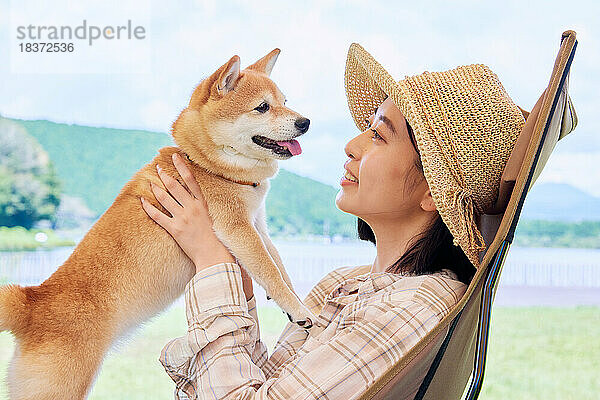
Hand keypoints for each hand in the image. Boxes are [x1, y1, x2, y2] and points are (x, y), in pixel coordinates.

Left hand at [140, 152, 252, 299]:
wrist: (215, 256)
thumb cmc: (220, 241)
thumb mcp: (218, 220)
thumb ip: (210, 209)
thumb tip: (207, 203)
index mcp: (204, 204)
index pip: (192, 180)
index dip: (182, 166)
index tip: (176, 156)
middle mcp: (193, 208)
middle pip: (175, 186)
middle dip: (165, 175)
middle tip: (157, 167)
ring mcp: (183, 218)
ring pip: (165, 198)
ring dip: (156, 188)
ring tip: (150, 181)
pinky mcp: (175, 230)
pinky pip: (158, 216)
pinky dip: (149, 207)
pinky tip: (143, 201)